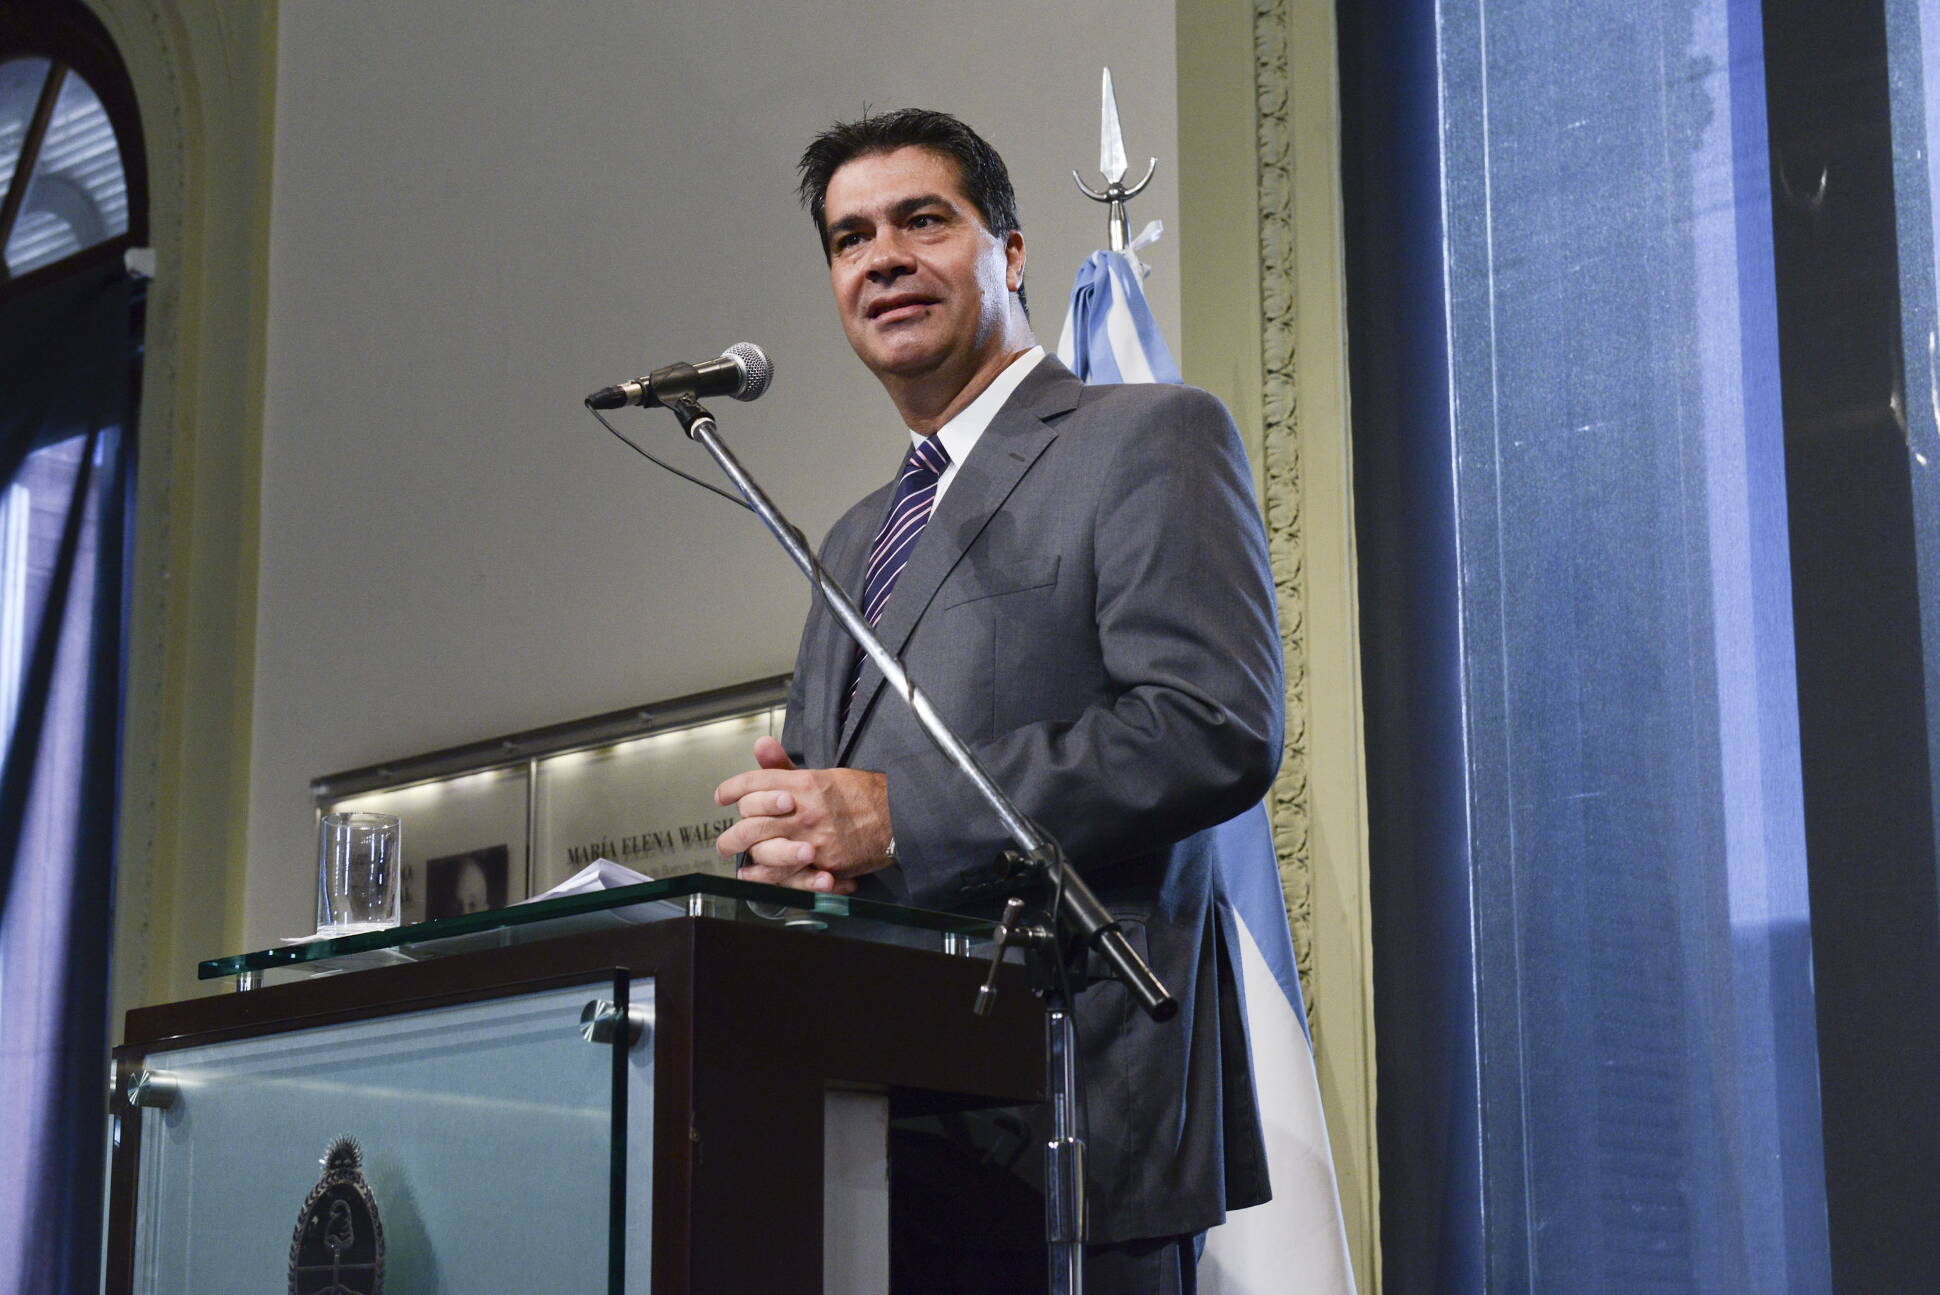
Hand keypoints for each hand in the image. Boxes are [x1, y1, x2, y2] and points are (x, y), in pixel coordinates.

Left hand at [713, 736, 892, 893]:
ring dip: (744, 853)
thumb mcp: (823, 773)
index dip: (732, 789)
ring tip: (734, 855)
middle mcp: (804, 810)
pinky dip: (765, 877)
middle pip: (752, 820)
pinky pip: (785, 873)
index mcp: (804, 784)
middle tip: (724, 839)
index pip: (755, 783)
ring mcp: (812, 838)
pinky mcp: (822, 863)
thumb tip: (761, 745)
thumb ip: (786, 766)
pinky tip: (752, 876)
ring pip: (763, 848)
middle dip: (732, 831)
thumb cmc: (862, 795)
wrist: (898, 817)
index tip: (723, 796)